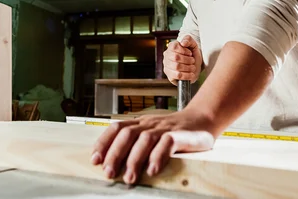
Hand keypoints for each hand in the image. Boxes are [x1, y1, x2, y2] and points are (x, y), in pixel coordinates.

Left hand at [91, 109, 214, 184]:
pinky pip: (167, 143)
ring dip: (135, 159)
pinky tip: (153, 169)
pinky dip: (158, 156)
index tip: (95, 160)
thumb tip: (113, 164)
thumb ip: (136, 145)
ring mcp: (164, 128)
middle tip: (109, 173)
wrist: (203, 120)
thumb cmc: (174, 132)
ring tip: (130, 177)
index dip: (104, 142)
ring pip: (145, 139)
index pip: (117, 128)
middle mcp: (149, 124)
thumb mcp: (152, 134)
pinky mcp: (180, 134)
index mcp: (140, 123)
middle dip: (115, 154)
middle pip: (127, 134)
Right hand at [163, 35, 201, 83]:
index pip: (174, 47)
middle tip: (192, 61)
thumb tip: (183, 43)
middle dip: (188, 60)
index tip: (190, 53)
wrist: (195, 66)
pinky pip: (178, 76)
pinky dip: (187, 75)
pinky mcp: (169, 76)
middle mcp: (166, 56)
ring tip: (193, 67)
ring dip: (188, 67)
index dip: (184, 51)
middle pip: (176, 57)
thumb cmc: (192, 54)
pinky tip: (191, 74)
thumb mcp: (193, 44)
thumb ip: (188, 39)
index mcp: (171, 47)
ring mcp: (166, 66)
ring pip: (177, 67)